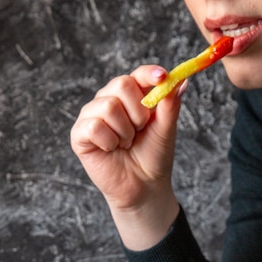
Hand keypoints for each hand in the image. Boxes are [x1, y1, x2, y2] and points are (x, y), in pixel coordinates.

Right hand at [70, 65, 184, 248]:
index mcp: (131, 96)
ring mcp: (92, 116)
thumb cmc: (153, 157)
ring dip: (124, 131)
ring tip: (125, 144)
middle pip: (121, 84)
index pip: (138, 75)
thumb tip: (181, 80)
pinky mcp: (80, 134)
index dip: (148, 74)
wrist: (143, 187)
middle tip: (140, 131)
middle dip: (138, 112)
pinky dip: (108, 141)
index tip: (162, 77)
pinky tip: (111, 149)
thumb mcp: (166, 130)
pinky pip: (94, 126)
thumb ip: (170, 105)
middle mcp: (109, 100)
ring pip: (108, 106)